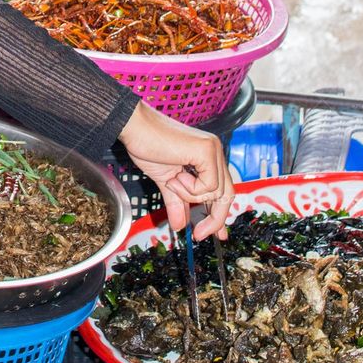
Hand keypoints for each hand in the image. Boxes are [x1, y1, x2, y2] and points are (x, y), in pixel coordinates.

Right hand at [118, 102, 233, 240]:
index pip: (223, 190)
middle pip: (227, 194)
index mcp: (207, 156)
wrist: (134, 128)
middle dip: (214, 218)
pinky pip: (209, 185)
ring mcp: (213, 149)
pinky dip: (191, 188)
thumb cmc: (147, 146)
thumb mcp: (166, 181)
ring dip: (190, 195)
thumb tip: (179, 225)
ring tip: (172, 181)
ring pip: (216, 192)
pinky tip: (176, 174)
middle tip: (199, 234)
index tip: (213, 234)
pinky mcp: (207, 151)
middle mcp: (215, 151)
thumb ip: (177, 202)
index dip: (219, 214)